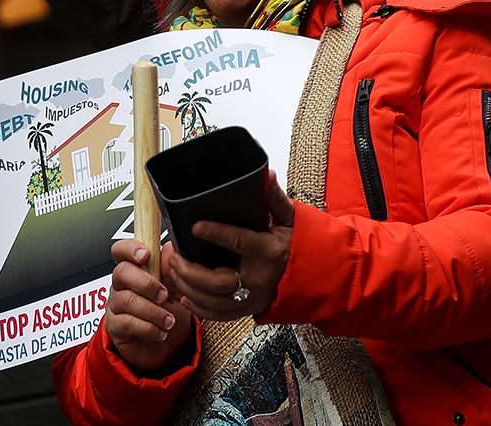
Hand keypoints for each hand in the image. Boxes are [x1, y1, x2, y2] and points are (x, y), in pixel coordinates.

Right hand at [104, 239, 193, 372]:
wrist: (172, 345)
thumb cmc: (172, 311)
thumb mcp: (179, 288)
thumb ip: (172, 269)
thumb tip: (171, 247)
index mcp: (136, 269)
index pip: (121, 250)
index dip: (129, 248)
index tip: (146, 255)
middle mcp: (122, 285)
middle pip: (121, 272)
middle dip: (146, 283)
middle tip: (164, 295)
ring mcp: (116, 305)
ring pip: (126, 300)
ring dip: (152, 310)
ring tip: (169, 320)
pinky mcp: (116, 327)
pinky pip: (126, 323)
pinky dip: (148, 328)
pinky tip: (161, 331)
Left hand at [169, 171, 295, 321]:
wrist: (315, 276)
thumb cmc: (300, 245)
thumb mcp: (291, 219)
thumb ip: (276, 199)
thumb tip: (267, 175)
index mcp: (268, 252)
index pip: (239, 242)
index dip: (216, 233)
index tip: (196, 226)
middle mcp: (258, 279)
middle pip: (217, 282)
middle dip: (190, 271)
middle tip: (175, 256)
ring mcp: (253, 298)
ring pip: (213, 301)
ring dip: (188, 288)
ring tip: (174, 271)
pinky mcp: (248, 309)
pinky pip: (218, 315)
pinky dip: (198, 307)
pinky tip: (185, 296)